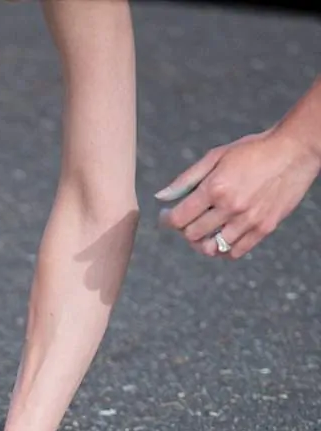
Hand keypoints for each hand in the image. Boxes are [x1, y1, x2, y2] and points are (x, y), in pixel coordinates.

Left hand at [156, 126, 319, 258]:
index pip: (179, 218)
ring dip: (202, 241)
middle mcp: (231, 207)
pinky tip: (221, 237)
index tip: (166, 217)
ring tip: (204, 230)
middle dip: (184, 229)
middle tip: (187, 220)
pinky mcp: (263, 229)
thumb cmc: (253, 150)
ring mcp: (248, 221)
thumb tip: (161, 197)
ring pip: (211, 248)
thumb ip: (187, 178)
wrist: (294, 151)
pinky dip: (222, 249)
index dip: (167, 220)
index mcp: (216, 187)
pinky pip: (234, 253)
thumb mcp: (217, 156)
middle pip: (192, 235)